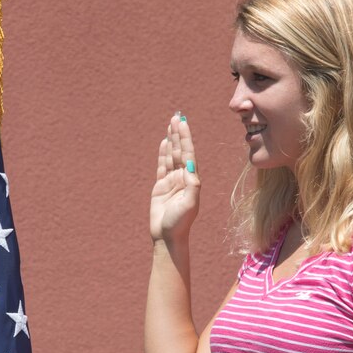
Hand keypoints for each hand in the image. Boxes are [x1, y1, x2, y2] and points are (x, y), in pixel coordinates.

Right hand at [150, 114, 200, 244]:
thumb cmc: (180, 222)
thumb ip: (192, 185)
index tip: (183, 123)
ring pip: (171, 155)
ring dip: (171, 139)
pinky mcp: (160, 186)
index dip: (185, 137)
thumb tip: (190, 166)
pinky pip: (161, 166)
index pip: (188, 153)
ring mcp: (171, 181)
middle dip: (178, 133)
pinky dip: (162, 153)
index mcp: (191, 179)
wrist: (168, 236)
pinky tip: (163, 142)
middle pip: (180, 150)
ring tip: (171, 123)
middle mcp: (183, 177)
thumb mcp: (189, 204)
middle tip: (176, 116)